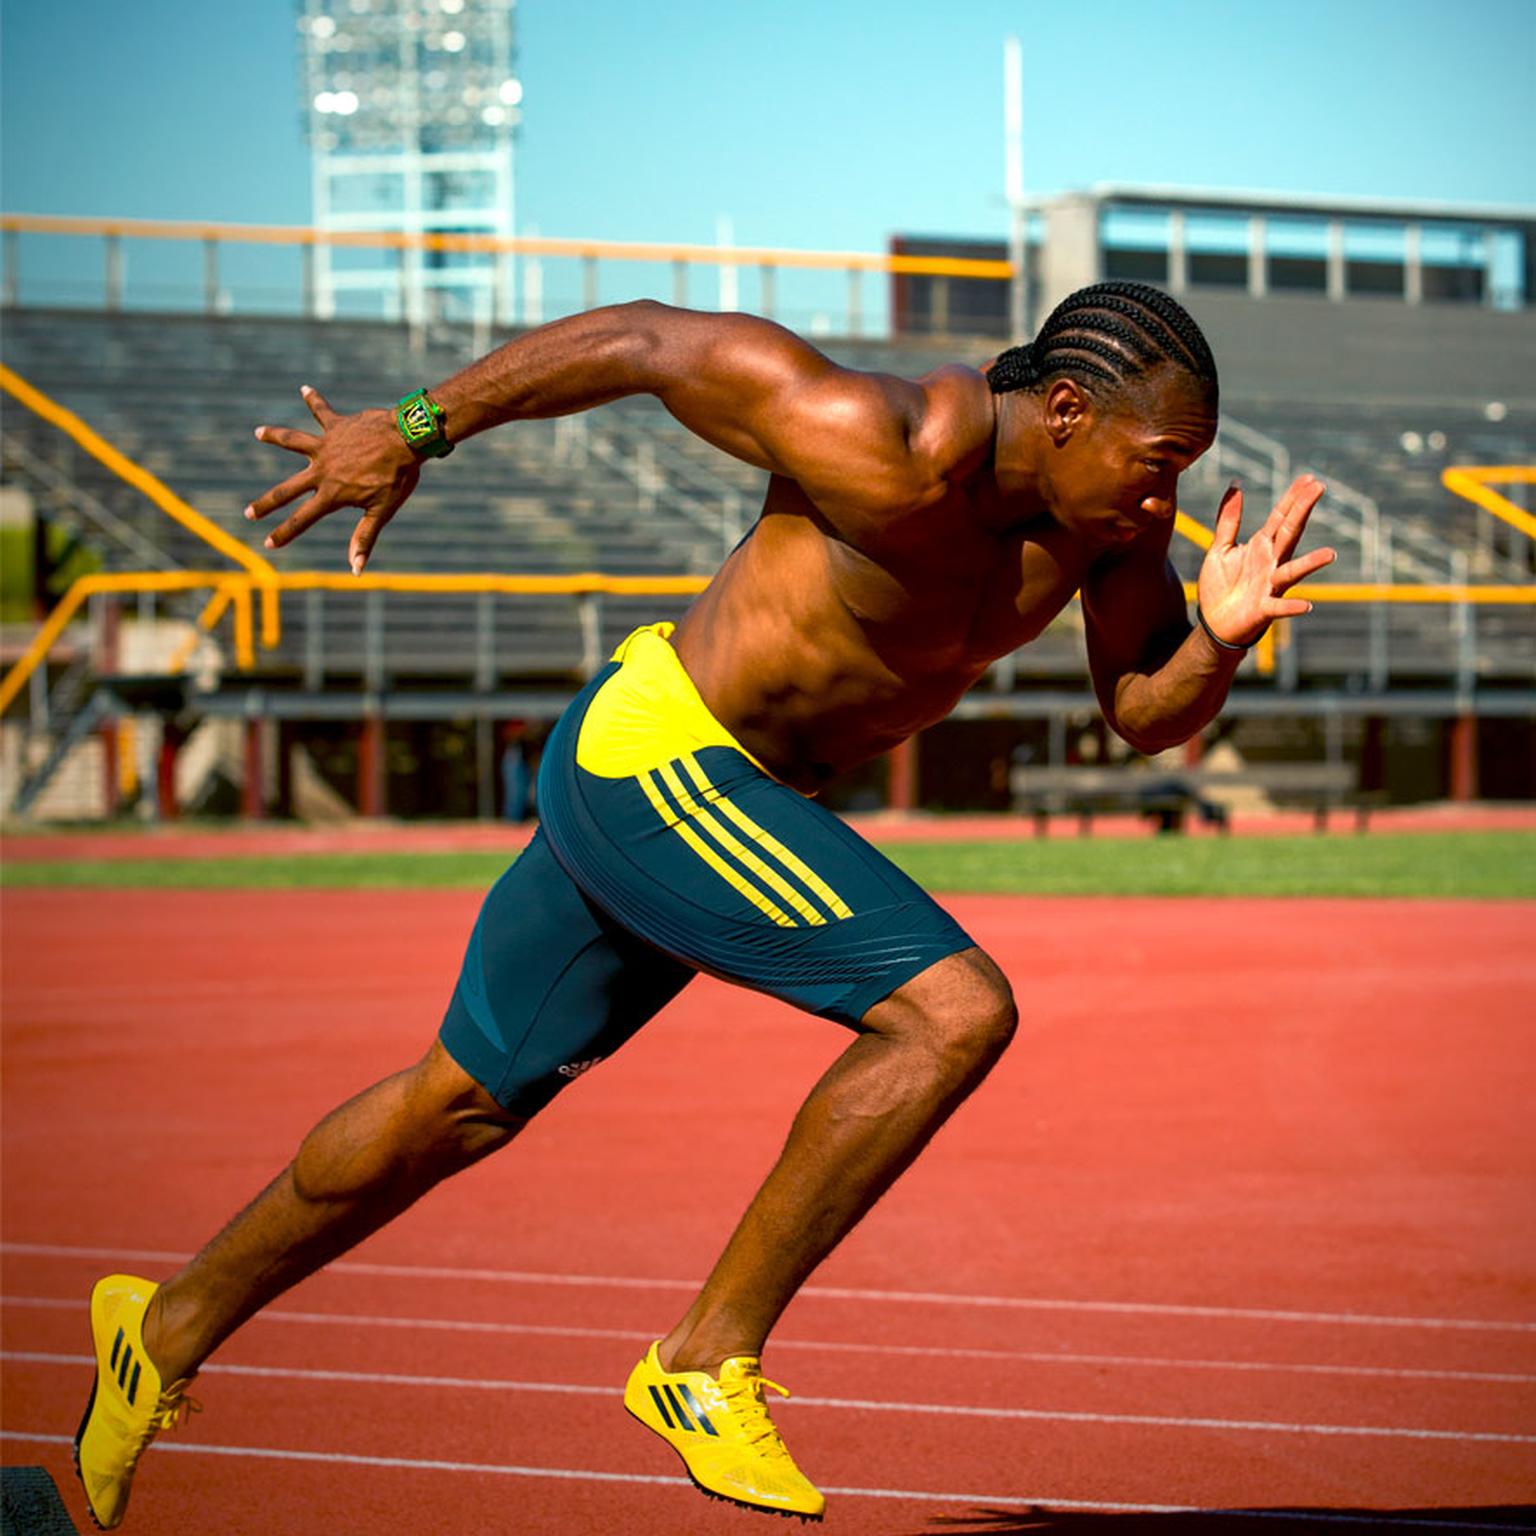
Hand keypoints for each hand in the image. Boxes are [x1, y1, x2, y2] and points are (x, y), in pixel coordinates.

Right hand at [245, 386, 421, 573]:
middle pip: (287, 489)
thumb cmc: (398, 477)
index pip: (303, 519)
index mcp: (332, 493)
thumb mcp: (382, 511)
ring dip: (275, 437)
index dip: (285, 533)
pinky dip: (314, 400)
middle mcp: (322, 470)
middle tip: (249, 513)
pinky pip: (321, 411)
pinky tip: (305, 389)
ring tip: (258, 432)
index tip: (267, 543)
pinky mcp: (337, 426)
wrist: (407, 439)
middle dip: (267, 503)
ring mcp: (327, 446)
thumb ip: (364, 537)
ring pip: (293, 442)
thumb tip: (355, 569)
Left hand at [1195, 475, 1335, 646]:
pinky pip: (1280, 607)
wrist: (1214, 622)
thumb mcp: (1220, 548)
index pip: (1280, 517)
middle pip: (1289, 533)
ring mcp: (1270, 585)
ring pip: (1293, 571)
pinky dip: (1292, 607)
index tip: (1309, 478)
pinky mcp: (1263, 609)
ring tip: (1331, 554)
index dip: (1293, 497)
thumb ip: (1229, 520)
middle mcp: (1271, 563)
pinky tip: (1306, 606)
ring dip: (1311, 564)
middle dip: (1302, 511)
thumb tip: (1235, 486)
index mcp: (1261, 546)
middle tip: (1319, 488)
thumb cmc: (1221, 585)